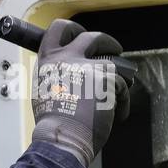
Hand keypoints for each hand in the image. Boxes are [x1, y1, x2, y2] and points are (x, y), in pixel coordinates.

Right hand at [30, 18, 130, 166]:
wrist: (62, 138)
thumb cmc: (53, 124)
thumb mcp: (44, 92)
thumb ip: (57, 76)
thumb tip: (69, 75)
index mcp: (49, 61)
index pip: (58, 29)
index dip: (73, 29)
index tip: (80, 34)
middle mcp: (67, 58)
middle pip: (92, 37)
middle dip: (107, 42)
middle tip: (114, 49)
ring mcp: (88, 66)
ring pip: (113, 64)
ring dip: (119, 76)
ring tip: (120, 91)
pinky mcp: (107, 79)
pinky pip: (123, 85)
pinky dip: (122, 102)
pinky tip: (116, 115)